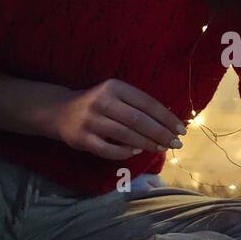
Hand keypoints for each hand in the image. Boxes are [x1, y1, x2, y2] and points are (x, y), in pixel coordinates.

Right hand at [52, 79, 185, 159]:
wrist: (60, 111)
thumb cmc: (97, 104)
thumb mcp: (116, 95)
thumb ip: (137, 105)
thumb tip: (170, 123)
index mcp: (114, 87)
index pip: (147, 103)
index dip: (166, 118)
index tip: (181, 129)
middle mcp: (102, 101)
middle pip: (139, 120)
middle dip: (161, 133)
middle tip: (176, 144)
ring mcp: (91, 121)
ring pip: (126, 135)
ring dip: (148, 143)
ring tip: (162, 148)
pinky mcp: (83, 139)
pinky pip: (109, 150)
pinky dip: (125, 152)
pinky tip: (137, 151)